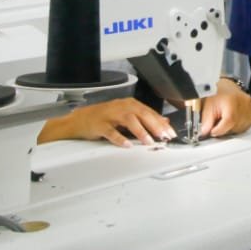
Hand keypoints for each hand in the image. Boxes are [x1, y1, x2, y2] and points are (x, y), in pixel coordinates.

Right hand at [39, 97, 174, 146]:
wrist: (80, 119)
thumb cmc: (105, 117)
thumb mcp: (127, 115)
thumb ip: (145, 118)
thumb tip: (164, 122)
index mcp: (130, 104)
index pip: (149, 112)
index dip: (161, 123)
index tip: (171, 133)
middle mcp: (121, 107)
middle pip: (142, 114)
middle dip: (155, 126)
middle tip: (164, 136)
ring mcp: (110, 115)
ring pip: (129, 120)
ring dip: (140, 131)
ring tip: (149, 141)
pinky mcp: (100, 125)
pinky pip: (111, 132)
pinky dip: (120, 139)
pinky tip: (127, 145)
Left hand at [199, 78, 250, 137]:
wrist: (226, 86)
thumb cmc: (217, 94)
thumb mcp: (207, 106)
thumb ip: (206, 121)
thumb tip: (206, 133)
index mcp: (232, 100)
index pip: (228, 122)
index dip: (219, 130)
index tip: (213, 130)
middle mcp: (244, 103)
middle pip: (234, 127)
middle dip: (224, 129)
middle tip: (219, 121)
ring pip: (241, 129)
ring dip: (232, 128)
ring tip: (226, 118)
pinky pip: (248, 126)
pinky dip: (240, 126)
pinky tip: (235, 118)